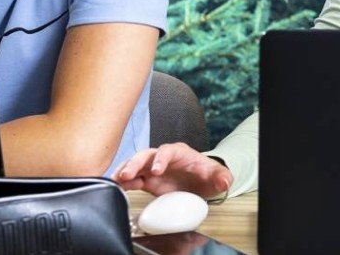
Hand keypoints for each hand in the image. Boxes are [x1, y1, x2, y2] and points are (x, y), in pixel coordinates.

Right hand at [112, 142, 233, 197]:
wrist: (200, 182)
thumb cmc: (206, 174)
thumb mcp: (217, 175)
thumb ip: (222, 177)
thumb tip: (225, 182)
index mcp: (178, 153)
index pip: (166, 151)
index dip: (160, 160)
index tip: (156, 171)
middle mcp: (161, 158)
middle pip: (145, 155)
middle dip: (135, 164)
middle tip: (126, 174)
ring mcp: (152, 168)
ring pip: (134, 165)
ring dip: (124, 171)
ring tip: (114, 180)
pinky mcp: (146, 181)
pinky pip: (132, 179)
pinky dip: (124, 183)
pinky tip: (116, 187)